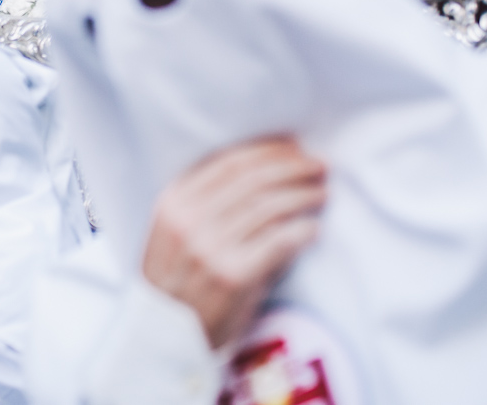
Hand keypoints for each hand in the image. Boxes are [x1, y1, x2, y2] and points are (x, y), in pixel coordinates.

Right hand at [142, 136, 325, 348]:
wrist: (163, 338)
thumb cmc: (176, 283)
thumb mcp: (173, 233)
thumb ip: (206, 203)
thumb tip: (268, 172)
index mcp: (173, 202)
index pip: (230, 161)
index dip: (269, 150)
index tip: (295, 147)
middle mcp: (189, 220)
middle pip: (255, 179)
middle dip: (294, 167)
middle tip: (320, 165)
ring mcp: (210, 248)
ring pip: (271, 206)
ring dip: (304, 196)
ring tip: (322, 193)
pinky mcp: (234, 276)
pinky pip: (281, 241)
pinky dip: (303, 231)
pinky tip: (314, 230)